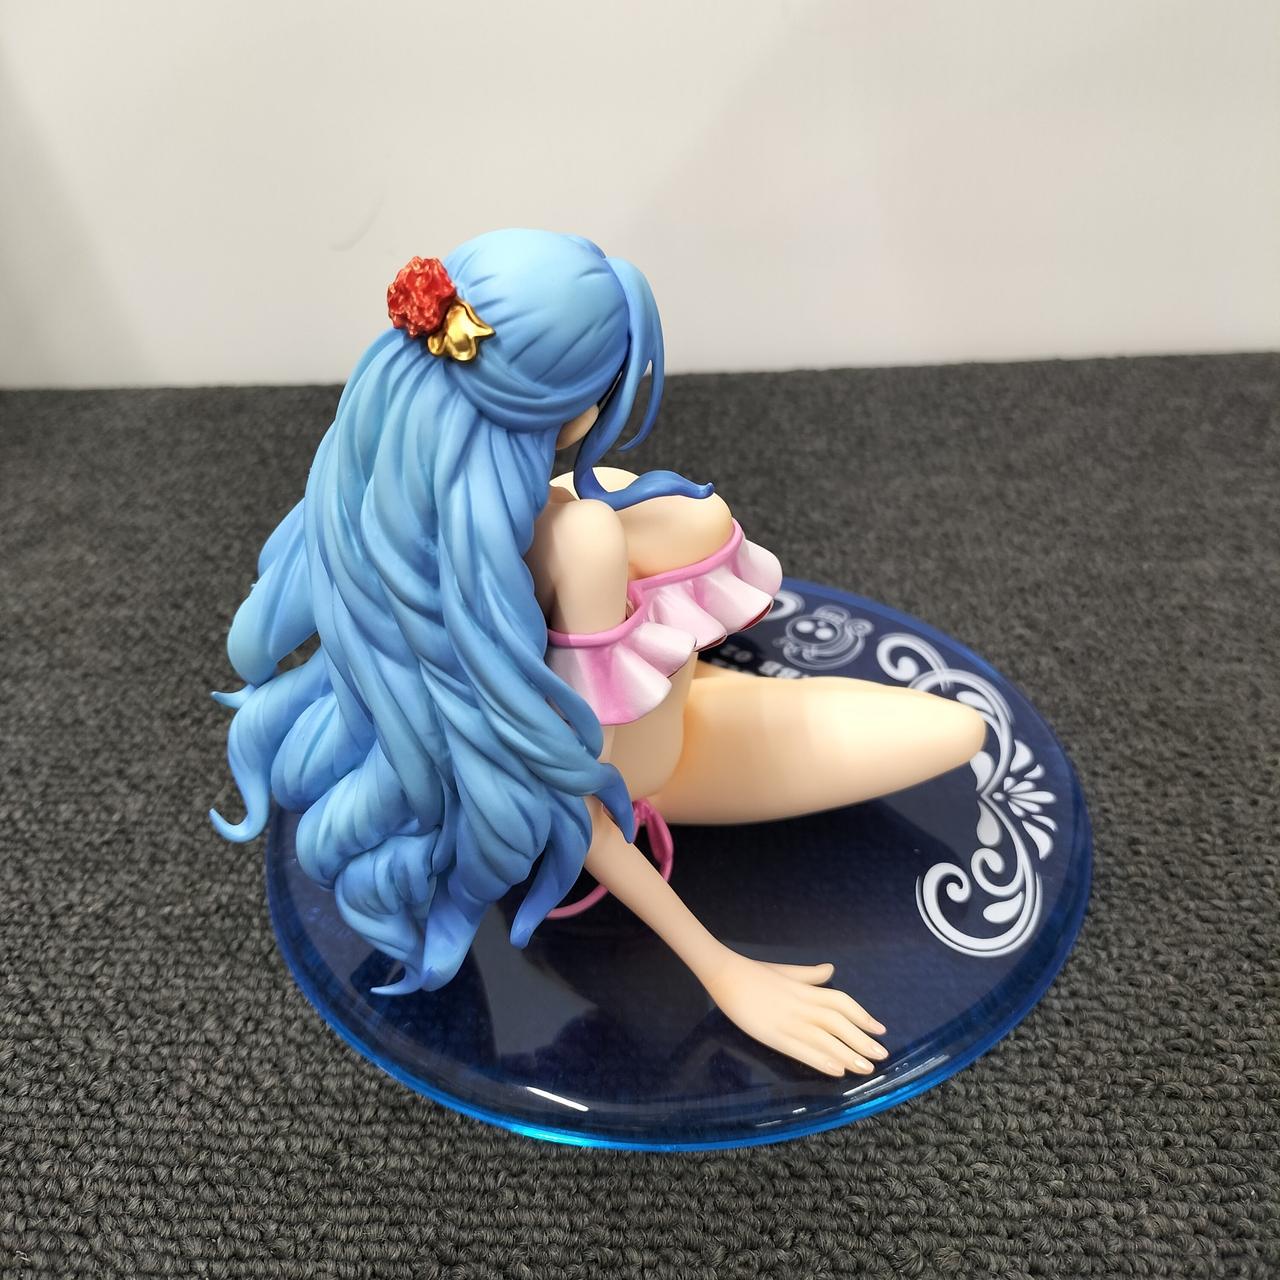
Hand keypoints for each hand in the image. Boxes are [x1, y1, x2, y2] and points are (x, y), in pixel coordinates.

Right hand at [702, 953, 886, 1076]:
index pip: (841, 1003)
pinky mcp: (773, 1035)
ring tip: (867, 1068)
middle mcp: (802, 1006)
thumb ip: (810, 975)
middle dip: (862, 1040)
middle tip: (882, 1055)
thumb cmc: (755, 972)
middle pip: (838, 1023)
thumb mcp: (786, 970)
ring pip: (824, 1039)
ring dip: (848, 1054)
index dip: (862, 1016)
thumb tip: (831, 970)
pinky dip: (821, 1059)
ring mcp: (788, 1021)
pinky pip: (801, 1049)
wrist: (725, 974)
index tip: (880, 1030)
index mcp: (805, 990)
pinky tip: (836, 1070)